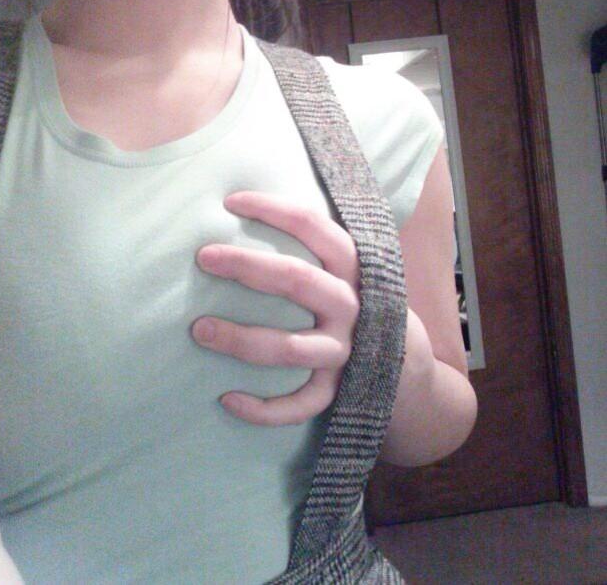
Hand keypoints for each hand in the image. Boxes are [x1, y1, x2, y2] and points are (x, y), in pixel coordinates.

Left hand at [191, 191, 360, 425]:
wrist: (410, 365)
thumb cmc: (358, 302)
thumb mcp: (351, 269)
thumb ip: (316, 246)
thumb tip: (247, 210)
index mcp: (354, 267)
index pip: (314, 226)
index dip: (273, 209)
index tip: (231, 201)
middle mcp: (352, 305)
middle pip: (296, 280)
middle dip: (247, 265)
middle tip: (204, 256)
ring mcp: (345, 350)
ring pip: (290, 347)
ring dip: (241, 340)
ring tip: (199, 330)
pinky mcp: (337, 390)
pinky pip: (301, 403)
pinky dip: (265, 409)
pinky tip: (227, 400)